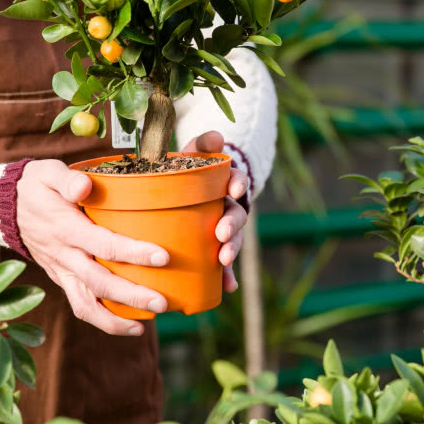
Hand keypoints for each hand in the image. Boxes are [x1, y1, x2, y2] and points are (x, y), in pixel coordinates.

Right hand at [16, 160, 170, 336]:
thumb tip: (85, 186)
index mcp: (66, 228)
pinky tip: (128, 325)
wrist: (3, 207)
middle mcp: (64, 255)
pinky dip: (102, 319)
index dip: (134, 252)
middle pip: (99, 282)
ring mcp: (60, 271)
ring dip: (114, 320)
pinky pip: (80, 305)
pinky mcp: (60, 279)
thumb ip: (67, 180)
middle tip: (162, 303)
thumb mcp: (47, 173)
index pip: (104, 244)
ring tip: (144, 327)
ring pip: (85, 304)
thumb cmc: (35, 187)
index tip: (163, 257)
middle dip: (131, 296)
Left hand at [182, 131, 249, 292]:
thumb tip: (217, 136)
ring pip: (232, 240)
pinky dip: (227, 276)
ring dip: (231, 250)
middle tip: (221, 234)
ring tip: (223, 261)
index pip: (238, 181)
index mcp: (226, 183)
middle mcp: (229, 206)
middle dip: (232, 225)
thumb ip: (202, 144)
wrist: (185, 193)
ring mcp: (224, 229)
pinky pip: (222, 265)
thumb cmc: (189, 171)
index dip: (239, 184)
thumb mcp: (194, 153)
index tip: (235, 189)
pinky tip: (228, 288)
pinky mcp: (215, 249)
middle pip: (237, 215)